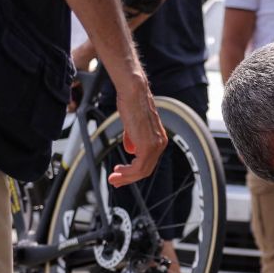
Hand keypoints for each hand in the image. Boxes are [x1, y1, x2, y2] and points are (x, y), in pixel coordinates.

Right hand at [108, 72, 166, 186]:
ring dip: (126, 177)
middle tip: (114, 180)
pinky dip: (127, 173)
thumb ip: (133, 138)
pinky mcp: (148, 146)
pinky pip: (139, 167)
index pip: (148, 162)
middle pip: (146, 170)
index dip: (134, 171)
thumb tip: (130, 150)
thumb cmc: (132, 103)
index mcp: (159, 139)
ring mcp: (156, 146)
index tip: (120, 174)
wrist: (133, 92)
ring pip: (142, 171)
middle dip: (128, 178)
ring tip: (113, 178)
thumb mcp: (132, 125)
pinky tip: (118, 172)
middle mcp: (160, 144)